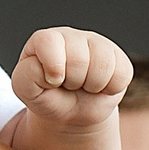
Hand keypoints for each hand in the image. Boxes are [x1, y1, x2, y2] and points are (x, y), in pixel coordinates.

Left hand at [13, 26, 130, 126]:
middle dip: (73, 82)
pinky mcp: (118, 57)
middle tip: (67, 86)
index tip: (52, 82)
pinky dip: (110, 88)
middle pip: (79, 59)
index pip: (49, 42)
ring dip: (92, 86)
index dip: (53, 67)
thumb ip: (27, 76)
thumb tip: (54, 70)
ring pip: (103, 65)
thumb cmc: (47, 97)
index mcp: (45, 40)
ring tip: (82, 86)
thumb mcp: (26, 90)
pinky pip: (122, 74)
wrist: (71, 113)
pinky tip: (99, 86)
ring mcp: (97, 44)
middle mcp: (71, 36)